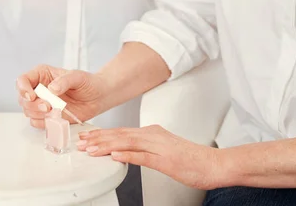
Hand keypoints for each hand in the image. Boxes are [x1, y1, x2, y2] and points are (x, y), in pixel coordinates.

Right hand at [15, 65, 108, 128]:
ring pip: (28, 112)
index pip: (22, 80)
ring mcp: (42, 104)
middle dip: (33, 105)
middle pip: (23, 99)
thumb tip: (51, 89)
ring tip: (55, 112)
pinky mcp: (48, 117)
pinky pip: (38, 123)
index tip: (32, 96)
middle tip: (48, 107)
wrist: (98, 97)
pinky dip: (45, 123)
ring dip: (39, 115)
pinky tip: (57, 118)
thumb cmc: (88, 83)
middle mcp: (39, 89)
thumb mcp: (78, 77)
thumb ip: (64, 81)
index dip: (23, 89)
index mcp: (41, 75)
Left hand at [77, 125, 221, 189]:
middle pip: (120, 135)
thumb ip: (145, 149)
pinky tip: (114, 156)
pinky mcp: (166, 159)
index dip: (102, 134)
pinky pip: (143, 157)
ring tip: (90, 148)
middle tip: (80, 141)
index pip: (121, 132)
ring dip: (106, 145)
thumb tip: (126, 150)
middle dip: (98, 138)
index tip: (87, 137)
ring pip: (127, 143)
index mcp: (152, 133)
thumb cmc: (192, 160)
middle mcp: (153, 136)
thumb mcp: (163, 151)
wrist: (215, 164)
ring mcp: (159, 147)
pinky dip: (127, 155)